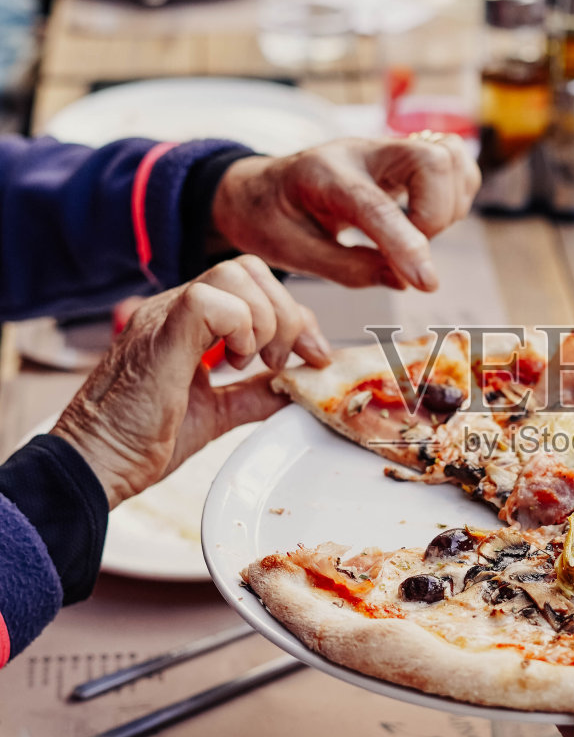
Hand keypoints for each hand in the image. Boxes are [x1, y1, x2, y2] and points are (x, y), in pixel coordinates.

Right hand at [52, 256, 329, 507]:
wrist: (96, 466)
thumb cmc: (139, 441)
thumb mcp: (214, 414)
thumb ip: (253, 395)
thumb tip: (295, 388)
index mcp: (187, 322)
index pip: (253, 285)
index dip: (295, 316)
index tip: (315, 356)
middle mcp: (174, 309)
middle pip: (249, 270)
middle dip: (287, 314)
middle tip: (281, 363)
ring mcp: (164, 317)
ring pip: (235, 275)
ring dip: (264, 321)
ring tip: (252, 364)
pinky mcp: (159, 336)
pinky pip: (209, 300)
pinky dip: (240, 327)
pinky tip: (232, 364)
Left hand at [211, 136, 480, 291]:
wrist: (261, 188)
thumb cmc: (271, 219)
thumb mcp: (291, 252)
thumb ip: (348, 268)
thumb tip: (404, 281)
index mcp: (322, 174)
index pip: (376, 205)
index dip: (407, 244)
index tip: (427, 284)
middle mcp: (362, 152)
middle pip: (432, 160)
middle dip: (437, 216)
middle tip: (409, 250)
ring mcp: (387, 150)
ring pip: (450, 157)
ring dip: (449, 206)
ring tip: (416, 235)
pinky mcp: (406, 157)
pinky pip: (454, 163)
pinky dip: (455, 196)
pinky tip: (427, 220)